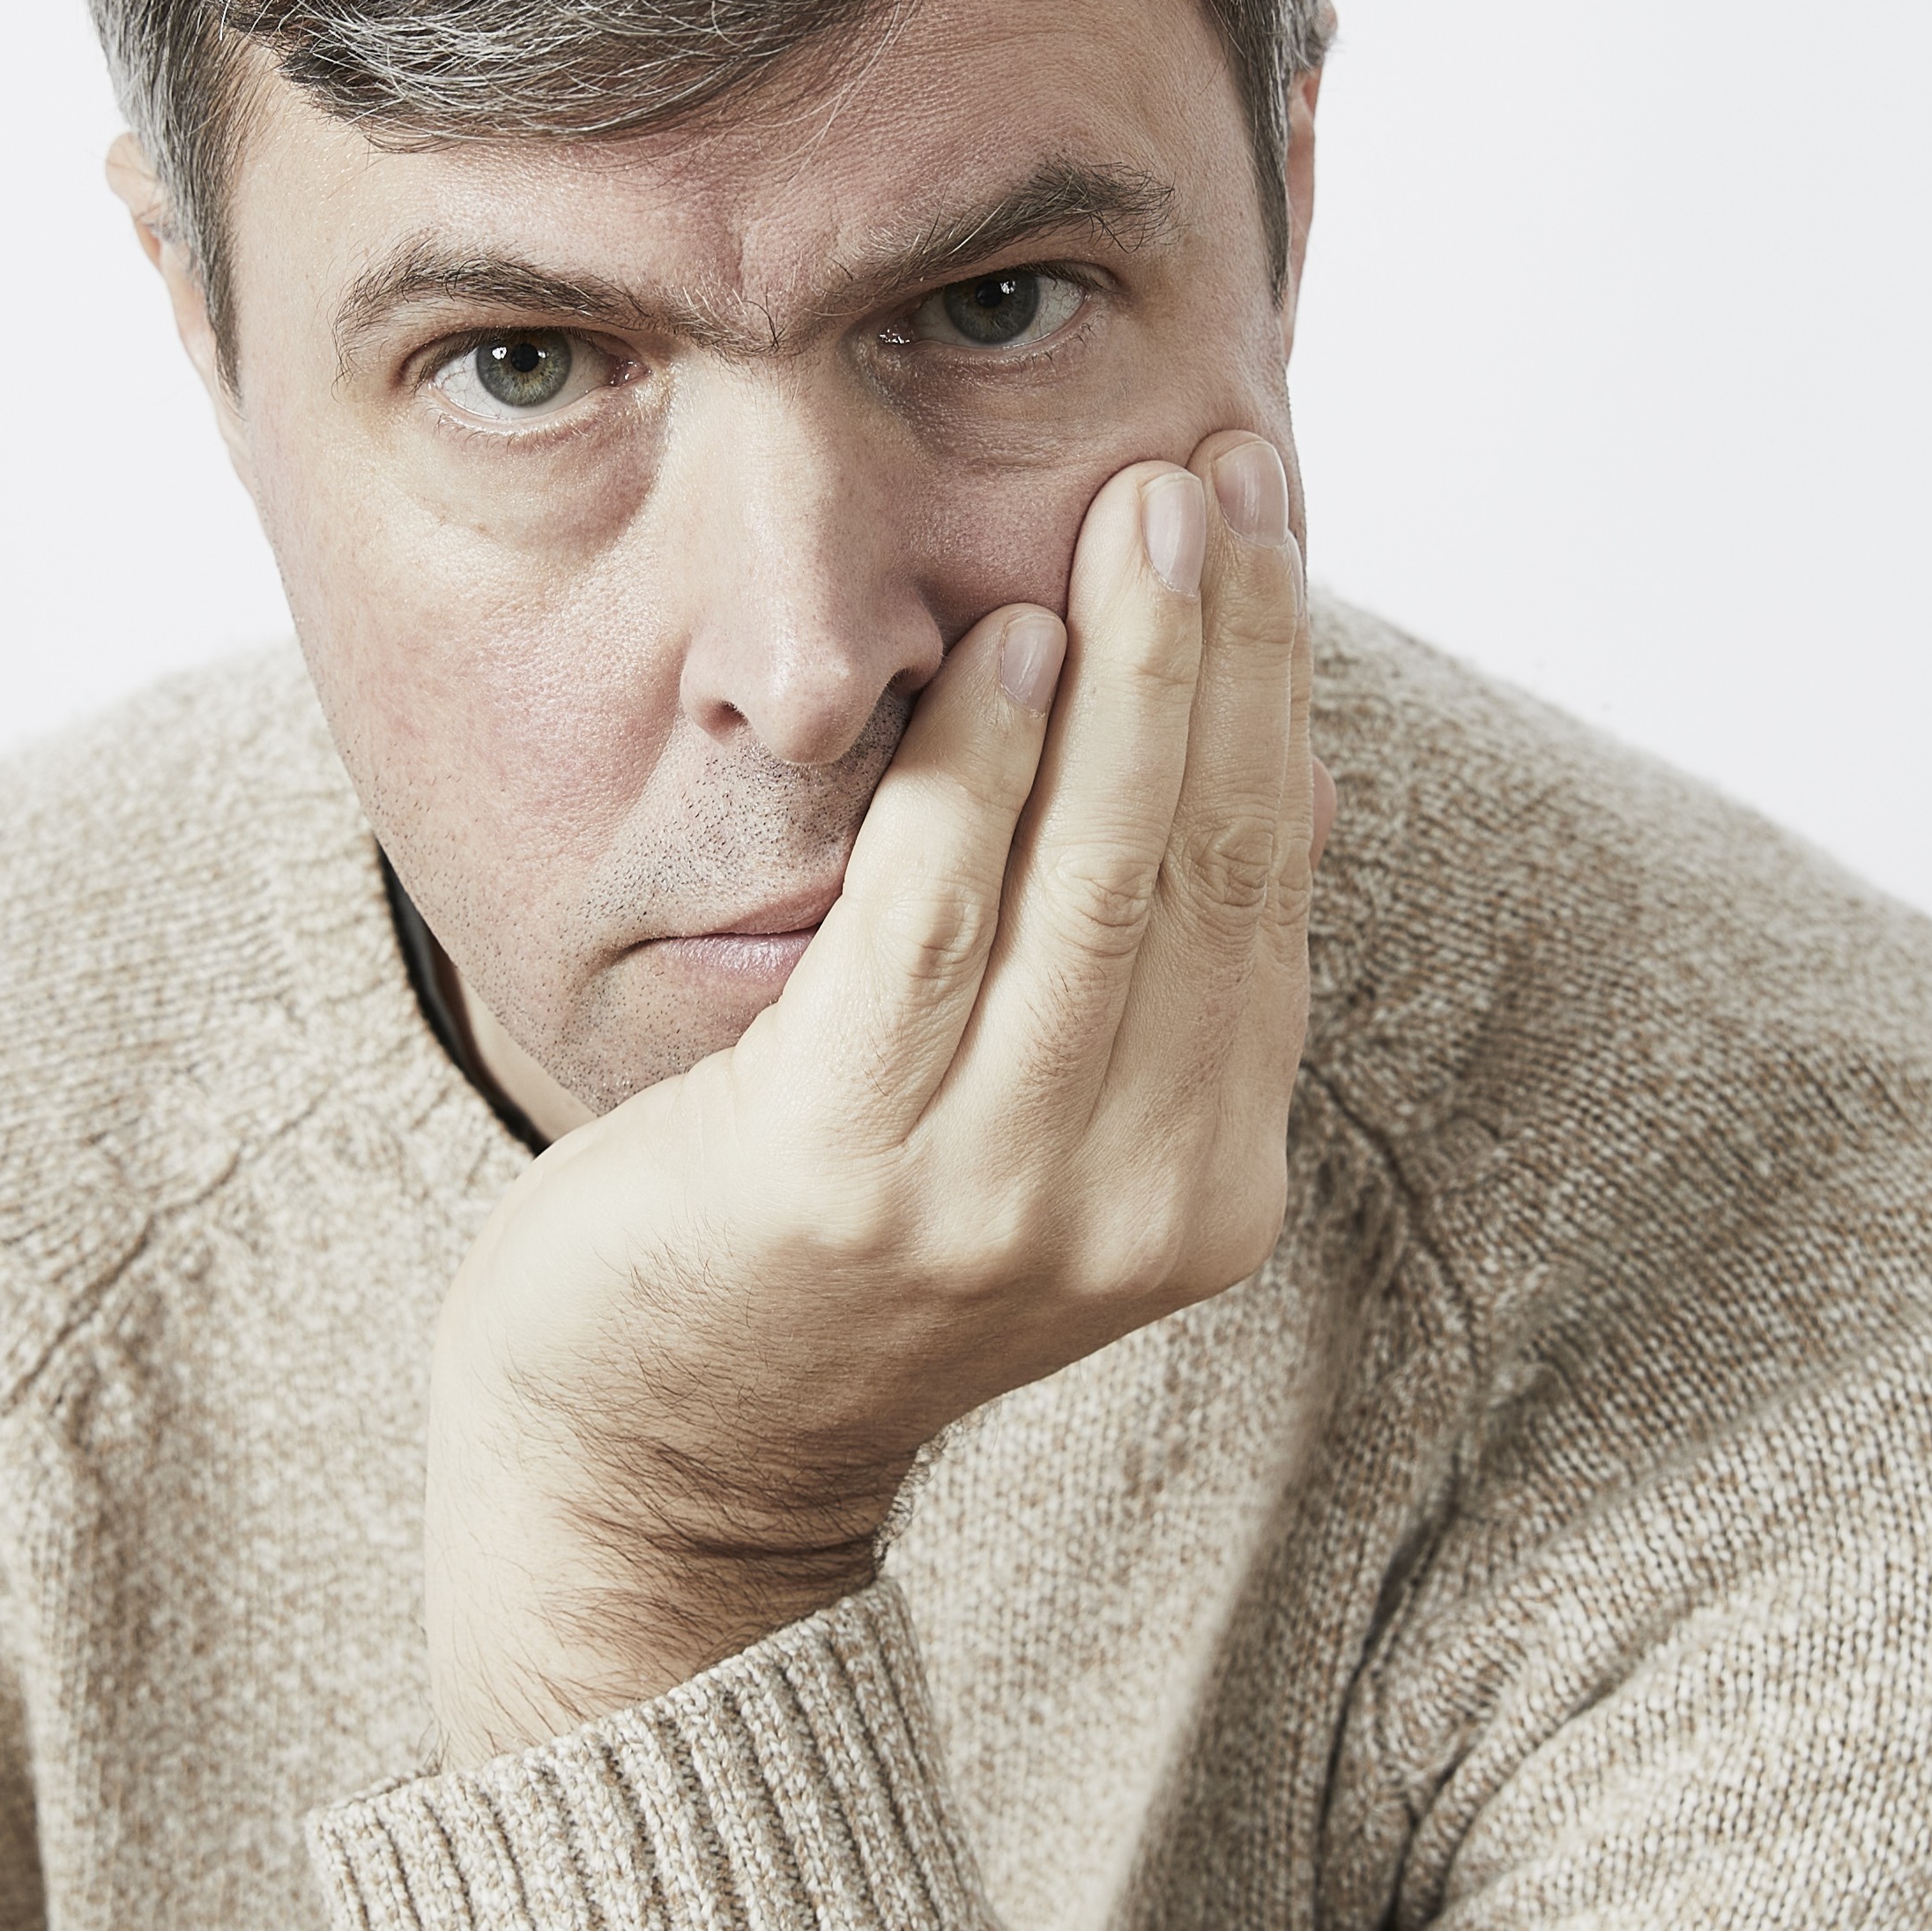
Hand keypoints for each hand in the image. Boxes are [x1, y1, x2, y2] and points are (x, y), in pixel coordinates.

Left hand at [422, 430, 1323, 1765]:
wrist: (655, 1457)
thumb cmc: (828, 1254)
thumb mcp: (1031, 1129)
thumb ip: (1133, 978)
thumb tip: (1253, 758)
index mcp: (1205, 1188)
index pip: (1264, 890)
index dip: (1277, 692)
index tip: (1266, 524)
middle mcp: (1131, 1202)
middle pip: (1204, 866)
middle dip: (1222, 650)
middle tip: (1214, 473)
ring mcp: (993, 1199)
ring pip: (1097, 881)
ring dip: (1127, 677)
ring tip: (1136, 514)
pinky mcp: (841, 1173)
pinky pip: (932, 926)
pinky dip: (978, 773)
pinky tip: (999, 648)